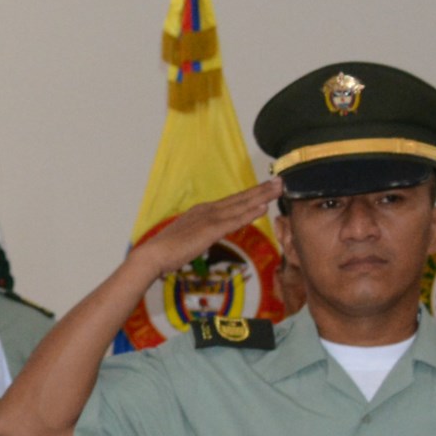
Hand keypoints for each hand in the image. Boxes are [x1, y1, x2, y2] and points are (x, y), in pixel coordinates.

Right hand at [137, 181, 280, 273]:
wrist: (153, 255)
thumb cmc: (168, 250)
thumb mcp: (189, 238)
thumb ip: (202, 233)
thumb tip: (210, 235)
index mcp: (203, 211)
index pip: (232, 201)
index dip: (251, 193)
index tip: (267, 187)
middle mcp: (208, 210)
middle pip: (240, 198)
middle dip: (262, 189)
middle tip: (281, 181)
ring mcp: (209, 219)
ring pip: (241, 205)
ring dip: (261, 196)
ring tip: (279, 188)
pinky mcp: (210, 230)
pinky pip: (234, 221)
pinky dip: (250, 213)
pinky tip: (263, 208)